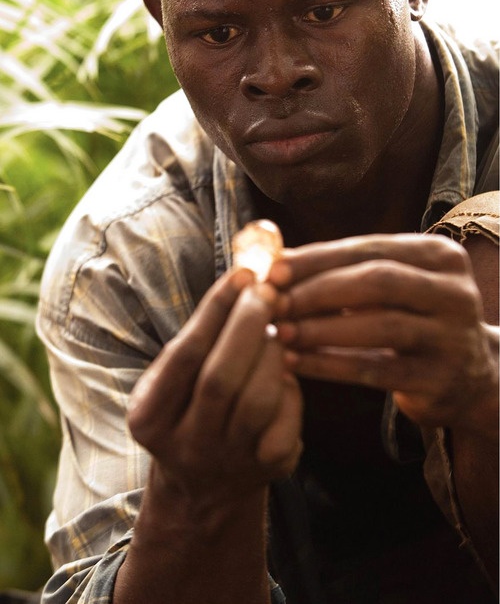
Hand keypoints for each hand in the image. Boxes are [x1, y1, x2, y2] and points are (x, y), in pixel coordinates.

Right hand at [128, 268, 302, 508]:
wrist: (204, 486)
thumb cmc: (190, 409)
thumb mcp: (173, 381)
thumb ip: (199, 337)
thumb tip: (244, 278)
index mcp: (149, 417)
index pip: (184, 355)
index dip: (216, 311)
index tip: (242, 274)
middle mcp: (185, 446)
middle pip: (220, 379)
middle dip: (248, 325)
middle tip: (267, 290)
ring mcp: (229, 462)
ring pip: (258, 400)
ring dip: (271, 354)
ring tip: (274, 330)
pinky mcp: (269, 470)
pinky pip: (286, 420)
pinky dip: (289, 388)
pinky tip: (282, 372)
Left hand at [271, 233, 497, 432]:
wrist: (470, 377)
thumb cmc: (412, 319)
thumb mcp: (392, 285)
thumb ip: (343, 269)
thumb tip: (274, 258)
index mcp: (439, 256)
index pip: (369, 248)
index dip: (317, 258)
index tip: (273, 270)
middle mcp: (454, 292)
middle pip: (378, 281)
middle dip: (317, 290)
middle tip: (274, 302)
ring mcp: (453, 338)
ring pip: (379, 326)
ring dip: (320, 329)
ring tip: (279, 333)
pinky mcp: (439, 380)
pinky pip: (374, 370)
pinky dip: (328, 366)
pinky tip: (294, 363)